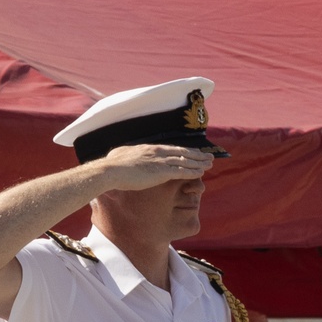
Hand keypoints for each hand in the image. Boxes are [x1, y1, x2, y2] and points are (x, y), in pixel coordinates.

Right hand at [100, 143, 214, 191]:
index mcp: (150, 148)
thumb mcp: (122, 156)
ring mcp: (160, 161)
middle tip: (209, 156)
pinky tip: (201, 172)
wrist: (111, 171)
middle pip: (182, 152)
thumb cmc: (113, 166)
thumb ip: (129, 156)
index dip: (185, 151)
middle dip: (197, 155)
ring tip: (210, 164)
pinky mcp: (161, 172)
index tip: (194, 152)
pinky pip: (181, 171)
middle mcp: (158, 152)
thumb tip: (123, 155)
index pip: (172, 149)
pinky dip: (192, 171)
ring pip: (185, 161)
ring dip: (199, 162)